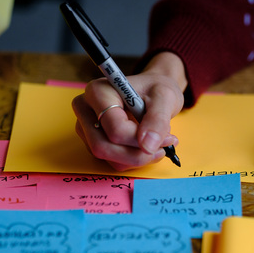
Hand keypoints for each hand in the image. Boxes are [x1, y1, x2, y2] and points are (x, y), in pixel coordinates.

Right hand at [72, 52, 185, 170]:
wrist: (153, 93)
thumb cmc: (155, 90)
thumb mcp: (164, 98)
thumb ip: (157, 120)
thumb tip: (147, 146)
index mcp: (97, 92)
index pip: (115, 129)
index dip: (141, 139)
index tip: (167, 137)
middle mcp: (86, 110)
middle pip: (103, 147)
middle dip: (137, 154)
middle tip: (164, 147)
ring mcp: (87, 129)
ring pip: (109, 159)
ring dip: (138, 158)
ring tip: (159, 143)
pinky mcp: (94, 142)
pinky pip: (113, 162)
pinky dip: (134, 160)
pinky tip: (148, 147)